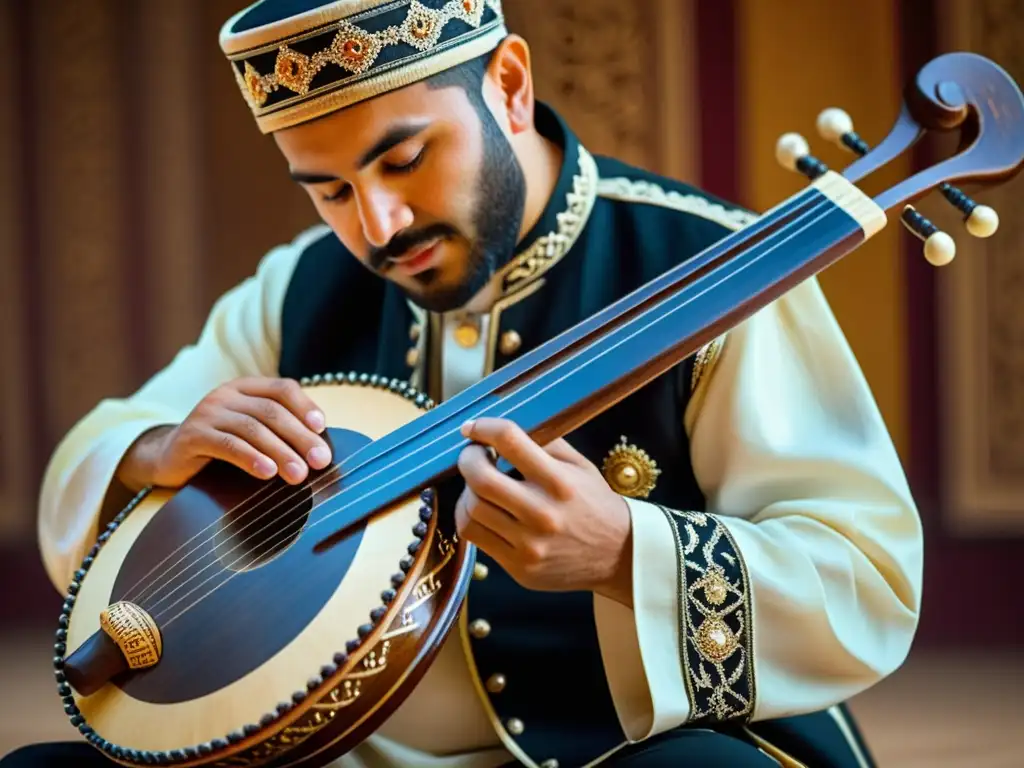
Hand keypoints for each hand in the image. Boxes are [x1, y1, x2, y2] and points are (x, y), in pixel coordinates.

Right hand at [117, 377, 330, 489]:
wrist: (169, 458)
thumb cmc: (221, 448)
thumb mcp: (251, 432)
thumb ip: (279, 431)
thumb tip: (320, 449)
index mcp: (245, 388)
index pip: (283, 388)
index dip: (305, 406)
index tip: (322, 429)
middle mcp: (226, 394)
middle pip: (272, 411)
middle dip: (300, 437)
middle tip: (320, 461)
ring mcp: (207, 412)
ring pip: (252, 429)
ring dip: (281, 452)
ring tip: (299, 475)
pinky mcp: (192, 435)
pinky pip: (228, 445)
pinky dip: (251, 459)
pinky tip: (268, 473)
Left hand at [455, 417, 633, 605]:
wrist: (618, 555)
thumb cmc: (595, 504)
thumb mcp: (580, 465)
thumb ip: (545, 442)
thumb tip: (502, 428)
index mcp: (559, 481)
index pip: (509, 441)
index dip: (483, 428)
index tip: (472, 427)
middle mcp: (543, 513)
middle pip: (480, 478)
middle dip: (467, 459)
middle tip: (472, 455)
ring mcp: (529, 544)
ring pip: (471, 509)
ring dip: (466, 490)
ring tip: (478, 485)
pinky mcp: (519, 567)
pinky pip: (474, 536)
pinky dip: (468, 516)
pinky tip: (481, 509)